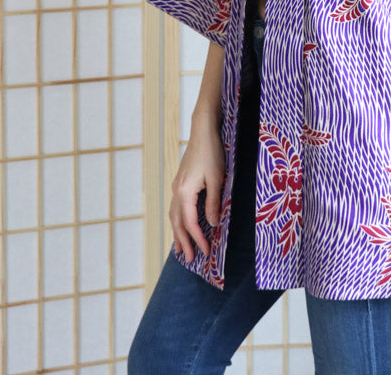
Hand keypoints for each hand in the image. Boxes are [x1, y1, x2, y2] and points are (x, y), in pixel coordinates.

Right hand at [168, 117, 225, 261]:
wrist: (203, 131)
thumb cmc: (212, 152)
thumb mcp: (217, 179)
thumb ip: (213, 203)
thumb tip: (212, 224)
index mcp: (184, 192)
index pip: (189, 223)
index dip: (197, 239)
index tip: (205, 252)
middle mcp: (177, 191)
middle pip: (177, 223)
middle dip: (183, 242)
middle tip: (188, 259)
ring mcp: (177, 186)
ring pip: (174, 215)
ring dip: (178, 232)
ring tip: (180, 248)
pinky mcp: (180, 181)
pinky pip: (176, 206)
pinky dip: (178, 219)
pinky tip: (183, 223)